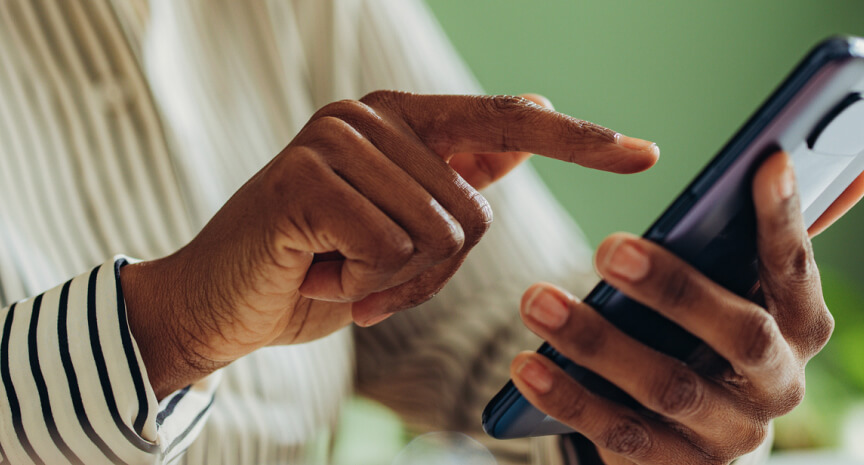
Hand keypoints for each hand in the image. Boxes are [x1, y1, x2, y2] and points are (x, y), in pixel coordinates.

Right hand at [122, 92, 659, 396]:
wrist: (219, 306)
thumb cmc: (313, 270)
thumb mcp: (398, 228)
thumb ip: (455, 177)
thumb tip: (528, 124)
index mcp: (400, 121)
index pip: (506, 123)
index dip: (580, 141)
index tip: (644, 153)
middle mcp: (369, 117)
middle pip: (472, 212)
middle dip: (430, 273)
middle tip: (368, 280)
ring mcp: (333, 140)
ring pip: (435, 234)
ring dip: (394, 284)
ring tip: (338, 273)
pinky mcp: (303, 178)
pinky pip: (388, 248)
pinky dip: (362, 286)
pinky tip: (317, 274)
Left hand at [509, 151, 863, 463]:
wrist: (697, 441)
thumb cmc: (716, 335)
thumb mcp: (747, 289)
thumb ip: (783, 232)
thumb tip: (856, 166)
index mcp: (802, 328)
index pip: (798, 269)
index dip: (787, 219)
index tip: (767, 162)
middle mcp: (778, 386)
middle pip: (741, 335)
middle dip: (675, 289)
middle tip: (609, 247)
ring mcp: (729, 436)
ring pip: (668, 387)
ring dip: (597, 342)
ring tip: (537, 300)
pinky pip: (621, 436)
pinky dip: (570, 398)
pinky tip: (528, 364)